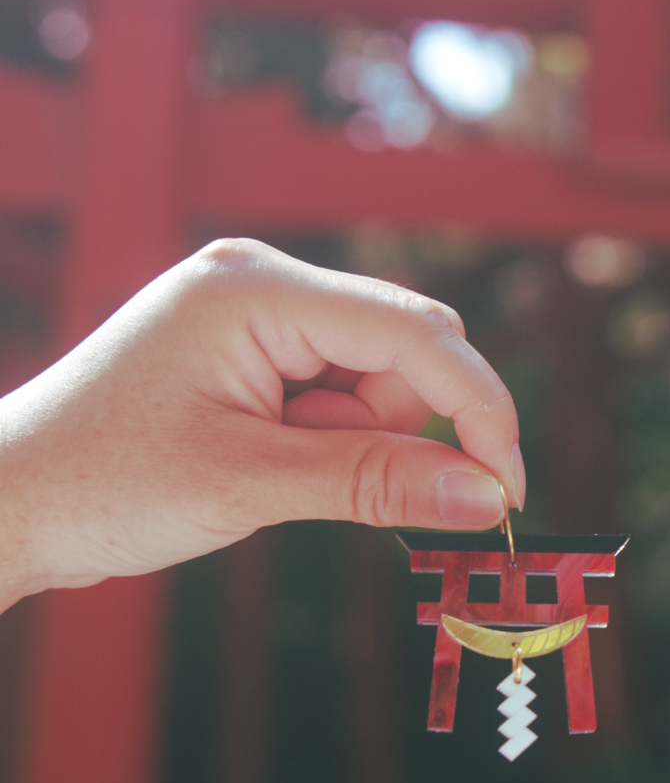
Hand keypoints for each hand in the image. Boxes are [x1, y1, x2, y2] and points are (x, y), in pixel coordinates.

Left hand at [0, 239, 523, 609]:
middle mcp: (263, 280)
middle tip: (358, 494)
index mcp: (256, 288)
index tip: (506, 492)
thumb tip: (489, 498)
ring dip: (362, 442)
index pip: (414, 333)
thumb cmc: (102, 484)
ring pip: (381, 378)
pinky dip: (337, 440)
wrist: (10, 502)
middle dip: (405, 429)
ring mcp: (259, 310)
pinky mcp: (257, 347)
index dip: (477, 410)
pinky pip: (344, 391)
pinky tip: (274, 462)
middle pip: (406, 350)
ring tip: (276, 473)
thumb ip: (379, 484)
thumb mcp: (250, 485)